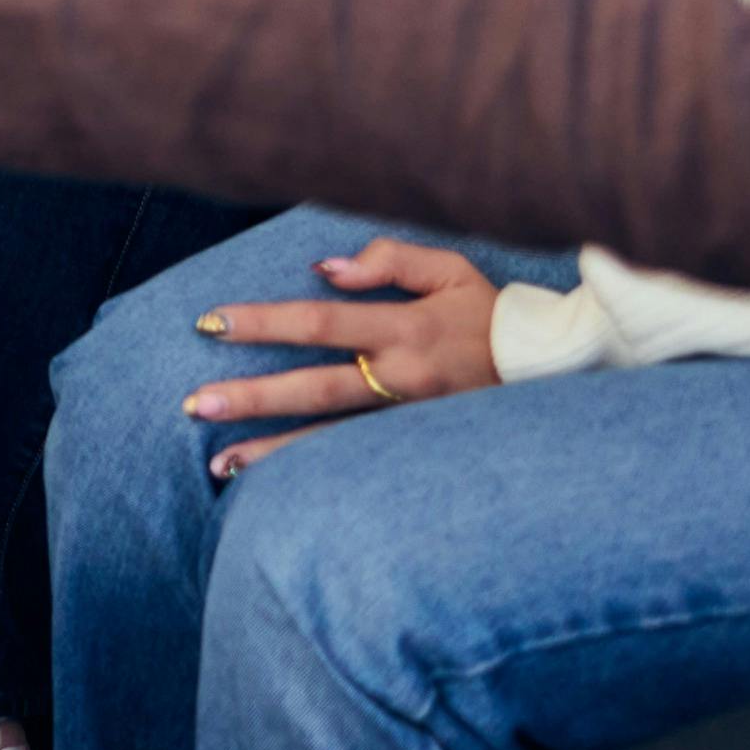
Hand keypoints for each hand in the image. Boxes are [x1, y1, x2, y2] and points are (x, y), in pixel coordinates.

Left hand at [184, 238, 504, 478]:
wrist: (555, 369)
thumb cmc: (492, 313)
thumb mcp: (451, 267)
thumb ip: (390, 258)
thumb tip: (327, 268)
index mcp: (404, 329)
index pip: (319, 323)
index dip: (263, 323)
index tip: (211, 322)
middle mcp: (402, 379)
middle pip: (314, 388)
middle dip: (252, 398)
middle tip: (195, 403)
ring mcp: (409, 421)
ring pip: (331, 440)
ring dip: (273, 455)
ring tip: (219, 466)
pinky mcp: (415, 449)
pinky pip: (356, 464)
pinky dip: (314, 477)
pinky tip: (273, 491)